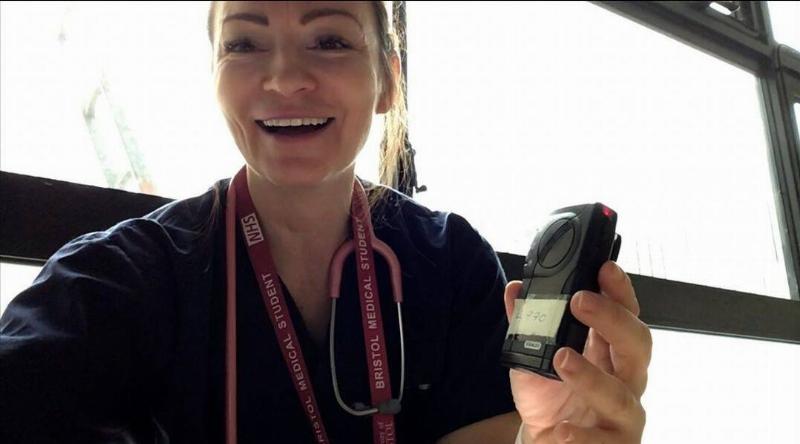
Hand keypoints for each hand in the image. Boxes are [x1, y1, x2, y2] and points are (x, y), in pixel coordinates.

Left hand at [504, 261, 651, 443]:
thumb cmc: (549, 399)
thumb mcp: (532, 358)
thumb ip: (527, 324)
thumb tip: (516, 289)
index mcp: (610, 351)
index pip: (626, 313)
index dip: (619, 290)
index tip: (604, 267)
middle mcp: (626, 379)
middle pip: (637, 344)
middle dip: (611, 319)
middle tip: (580, 301)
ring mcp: (624, 415)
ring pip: (621, 395)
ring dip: (591, 376)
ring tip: (561, 359)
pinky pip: (604, 442)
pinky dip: (581, 437)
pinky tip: (561, 430)